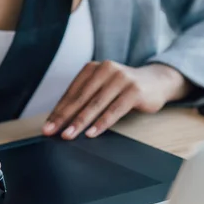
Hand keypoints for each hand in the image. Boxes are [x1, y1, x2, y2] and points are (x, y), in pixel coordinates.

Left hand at [43, 61, 191, 139]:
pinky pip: (114, 110)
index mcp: (93, 68)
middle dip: (64, 117)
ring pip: (96, 104)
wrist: (156, 82)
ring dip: (80, 122)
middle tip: (52, 132)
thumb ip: (85, 99)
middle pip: (81, 98)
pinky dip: (102, 123)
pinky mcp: (134, 90)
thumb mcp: (102, 88)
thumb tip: (60, 121)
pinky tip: (92, 133)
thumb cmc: (124, 88)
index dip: (58, 111)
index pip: (71, 92)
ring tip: (68, 135)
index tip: (47, 126)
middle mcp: (105, 69)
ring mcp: (121, 78)